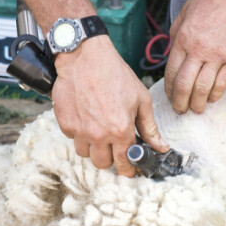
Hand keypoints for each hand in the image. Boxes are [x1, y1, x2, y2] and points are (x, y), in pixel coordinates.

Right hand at [52, 36, 168, 174]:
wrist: (85, 56)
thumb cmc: (115, 75)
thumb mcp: (141, 100)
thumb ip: (150, 127)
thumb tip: (161, 147)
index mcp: (120, 130)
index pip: (125, 163)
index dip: (128, 169)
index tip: (129, 169)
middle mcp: (99, 135)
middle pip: (102, 164)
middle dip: (110, 159)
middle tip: (114, 147)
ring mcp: (79, 130)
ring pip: (85, 154)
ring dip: (93, 147)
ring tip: (99, 131)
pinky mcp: (64, 123)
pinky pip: (72, 138)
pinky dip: (79, 133)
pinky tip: (86, 118)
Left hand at [164, 0, 225, 113]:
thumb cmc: (214, 0)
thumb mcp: (186, 12)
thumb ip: (177, 33)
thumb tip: (173, 52)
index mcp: (183, 39)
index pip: (171, 72)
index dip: (169, 90)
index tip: (169, 97)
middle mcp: (198, 51)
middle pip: (184, 86)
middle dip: (179, 103)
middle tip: (180, 110)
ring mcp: (217, 57)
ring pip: (202, 89)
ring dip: (197, 104)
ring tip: (196, 109)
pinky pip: (222, 84)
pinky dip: (215, 95)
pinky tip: (211, 99)